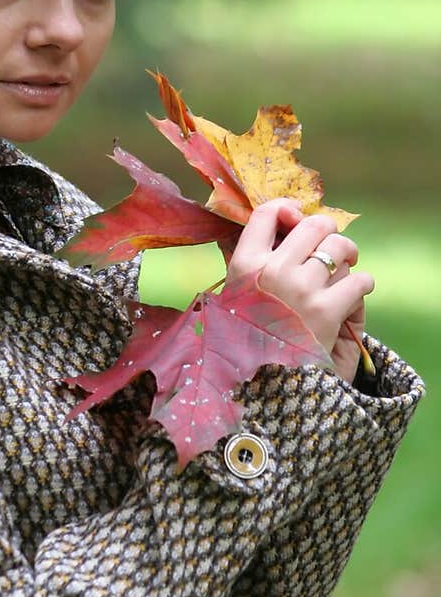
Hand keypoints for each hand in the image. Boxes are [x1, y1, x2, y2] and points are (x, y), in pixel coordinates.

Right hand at [225, 199, 373, 381]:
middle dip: (330, 234)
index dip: (288, 209)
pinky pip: (360, 280)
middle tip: (334, 250)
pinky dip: (362, 287)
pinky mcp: (328, 311)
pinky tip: (353, 298)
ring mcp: (301, 290)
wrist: (267, 387)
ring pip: (341, 249)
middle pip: (315, 225)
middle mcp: (272, 272)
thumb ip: (249, 262)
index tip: (297, 219)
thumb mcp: (235, 298)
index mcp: (244, 266)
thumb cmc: (251, 340)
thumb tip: (271, 220)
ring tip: (347, 271)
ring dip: (350, 259)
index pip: (266, 213)